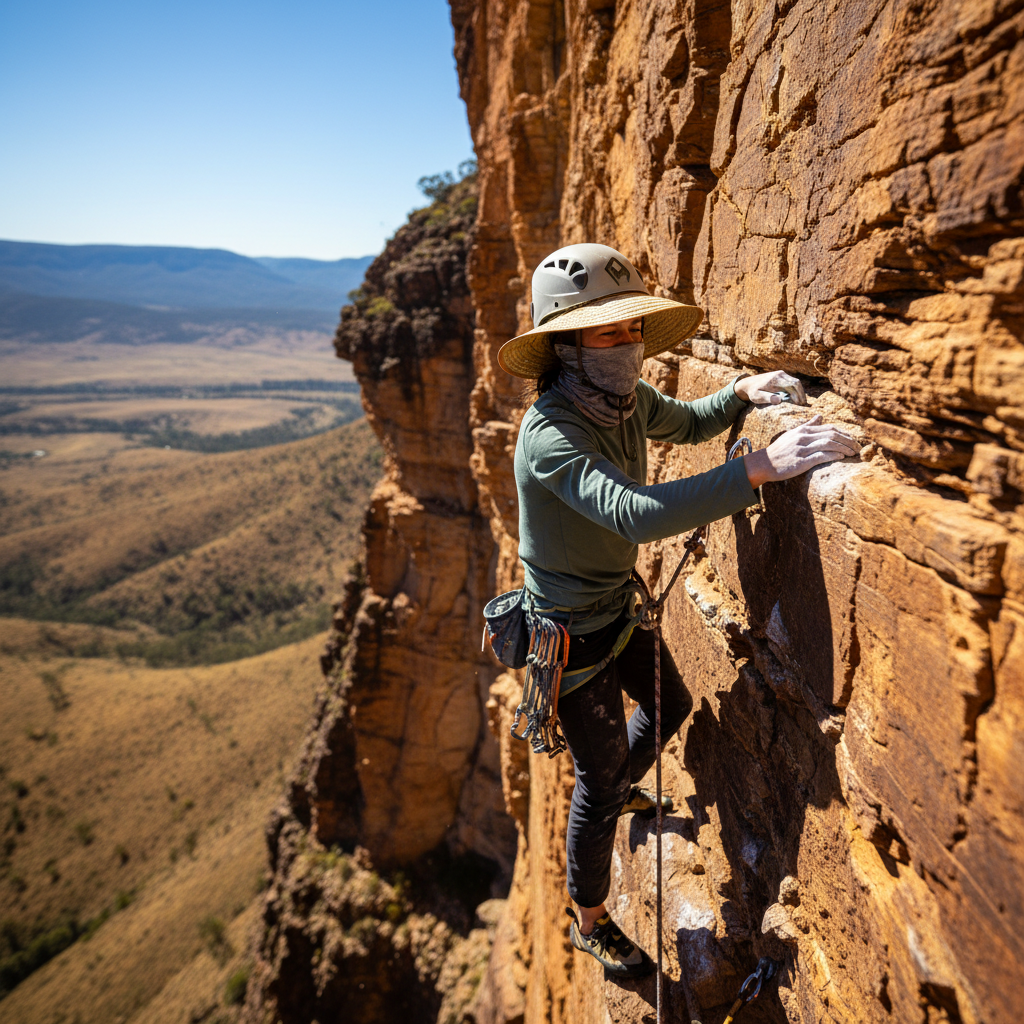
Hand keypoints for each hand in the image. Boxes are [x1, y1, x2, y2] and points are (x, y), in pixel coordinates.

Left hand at [734, 371, 806, 405]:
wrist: (748, 384)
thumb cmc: (753, 392)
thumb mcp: (757, 397)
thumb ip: (768, 398)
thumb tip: (779, 400)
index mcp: (775, 380)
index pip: (792, 385)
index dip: (798, 394)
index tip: (799, 404)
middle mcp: (779, 375)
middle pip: (796, 383)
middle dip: (801, 393)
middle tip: (803, 404)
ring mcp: (781, 374)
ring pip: (796, 382)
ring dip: (800, 391)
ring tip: (801, 402)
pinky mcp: (781, 375)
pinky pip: (792, 381)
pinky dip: (796, 389)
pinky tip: (797, 397)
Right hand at [742, 415, 860, 487]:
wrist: (763, 463)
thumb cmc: (779, 450)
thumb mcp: (793, 434)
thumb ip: (808, 425)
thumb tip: (820, 416)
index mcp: (803, 430)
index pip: (830, 428)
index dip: (845, 433)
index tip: (853, 440)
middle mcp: (803, 437)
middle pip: (832, 435)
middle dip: (848, 441)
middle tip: (858, 448)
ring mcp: (802, 449)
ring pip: (829, 444)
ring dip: (844, 448)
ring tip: (852, 453)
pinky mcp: (801, 462)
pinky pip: (821, 456)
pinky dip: (833, 455)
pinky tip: (841, 457)